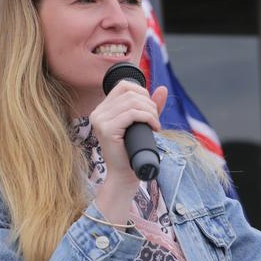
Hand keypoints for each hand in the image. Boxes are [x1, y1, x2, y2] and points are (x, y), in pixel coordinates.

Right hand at [89, 82, 166, 224]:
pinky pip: (132, 114)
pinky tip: (153, 126)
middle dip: (149, 103)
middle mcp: (98, 113)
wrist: (125, 174)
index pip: (123, 86)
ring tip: (155, 124)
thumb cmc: (132, 151)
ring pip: (132, 103)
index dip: (141, 92)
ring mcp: (100, 121)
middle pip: (129, 93)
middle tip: (155, 119)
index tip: (150, 108)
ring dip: (150, 111)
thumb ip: (150, 106)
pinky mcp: (107, 130)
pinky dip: (147, 117)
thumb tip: (162, 88)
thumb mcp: (142, 124)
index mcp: (102, 110)